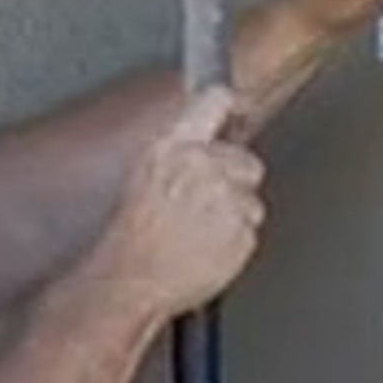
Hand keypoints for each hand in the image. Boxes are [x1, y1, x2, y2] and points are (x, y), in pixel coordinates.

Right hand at [84, 86, 264, 322]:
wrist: (131, 281)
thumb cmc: (132, 238)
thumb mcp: (146, 177)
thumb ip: (180, 152)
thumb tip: (207, 136)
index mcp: (174, 148)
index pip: (214, 101)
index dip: (231, 104)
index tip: (237, 106)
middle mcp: (204, 167)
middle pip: (247, 161)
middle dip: (236, 182)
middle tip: (207, 207)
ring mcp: (227, 200)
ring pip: (251, 201)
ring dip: (234, 216)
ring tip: (200, 233)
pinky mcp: (242, 232)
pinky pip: (250, 232)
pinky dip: (234, 242)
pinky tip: (207, 249)